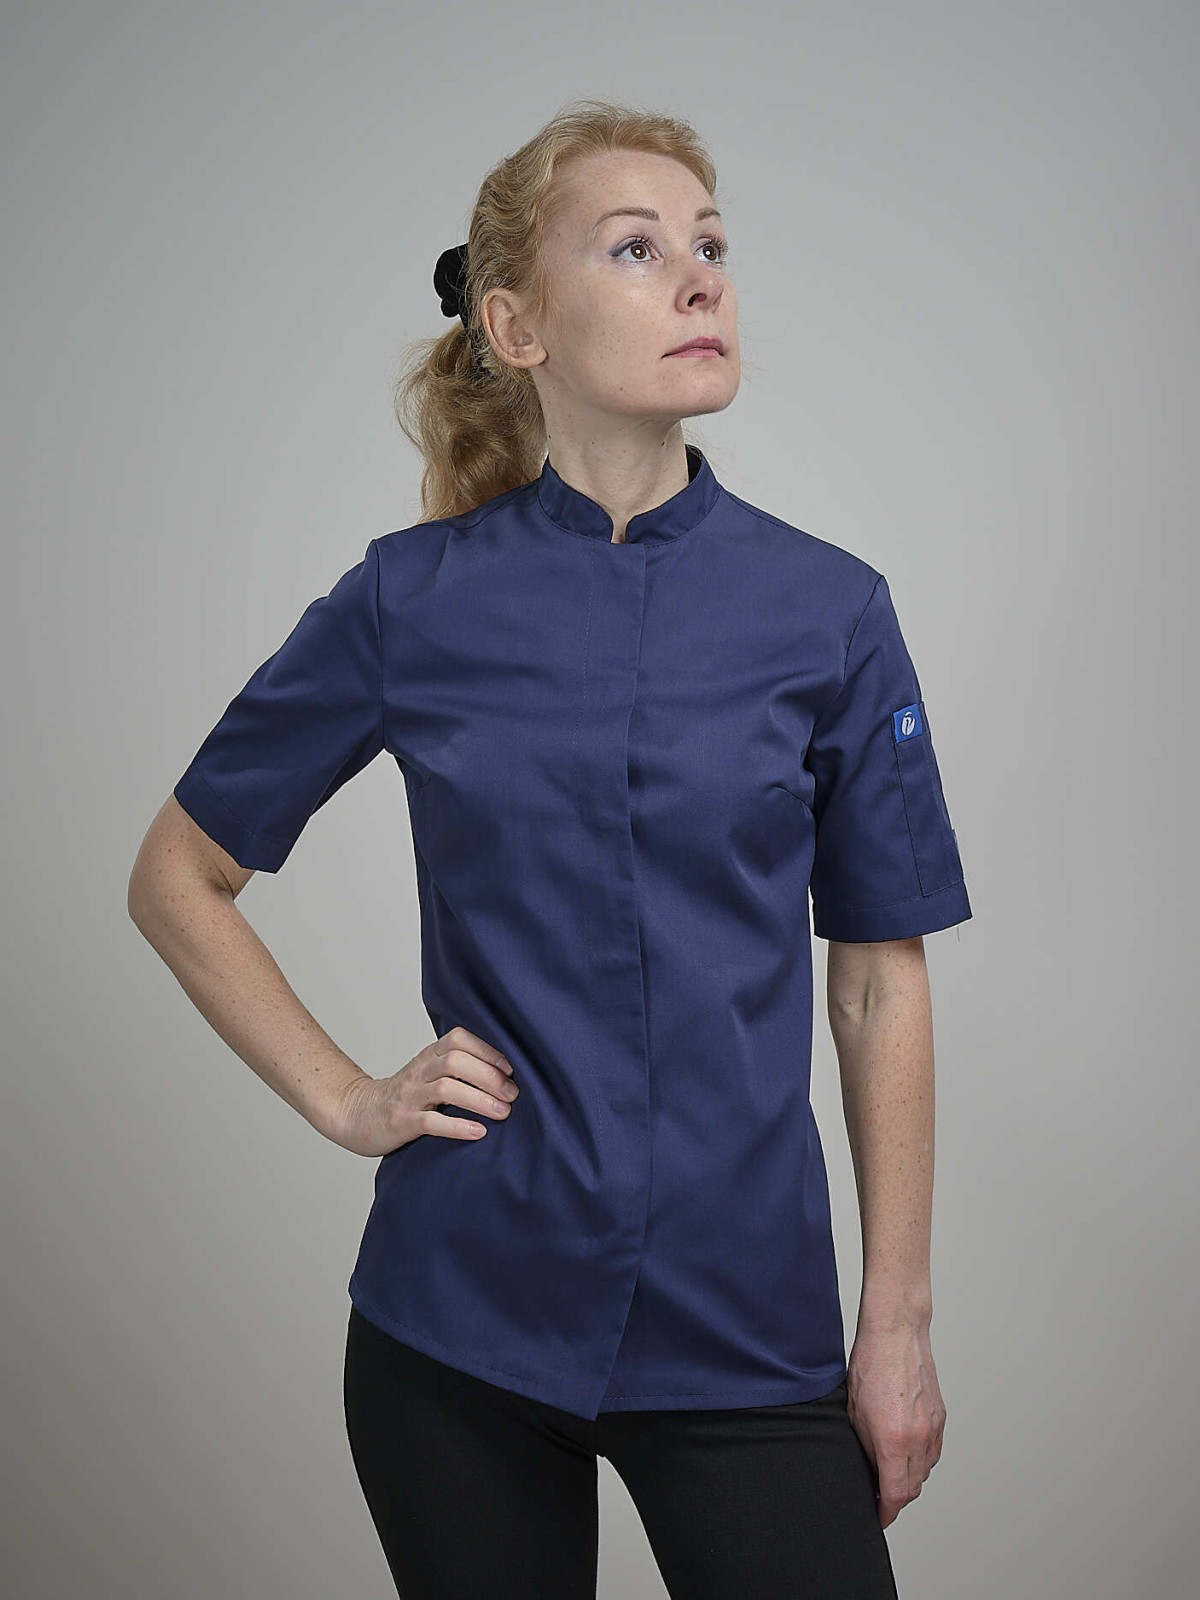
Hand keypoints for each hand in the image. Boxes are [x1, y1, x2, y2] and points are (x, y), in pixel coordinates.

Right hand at [327, 1025, 518, 1156]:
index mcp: (428, 1056)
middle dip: (489, 1077)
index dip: (487, 1051)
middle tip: (512, 1095)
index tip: (510, 1069)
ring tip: (503, 1112)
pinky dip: (457, 1126)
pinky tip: (478, 1132)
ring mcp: (409, 1096)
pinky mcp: (401, 1122)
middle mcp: (419, 1071)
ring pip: (445, 1089)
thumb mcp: (427, 1073)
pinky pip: (430, 1122)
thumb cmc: (402, 1096)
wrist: (355, 1114)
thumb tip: (505, 1075)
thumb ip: (456, 1068)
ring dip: (479, 1099)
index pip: (458, 1039)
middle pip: (455, 1062)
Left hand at [845, 1322, 945, 1527]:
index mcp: (895, 1441)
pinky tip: (906, 1451)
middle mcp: (919, 1438)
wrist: (896, 1334)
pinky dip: (920, 1459)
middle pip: (912, 1488)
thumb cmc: (871, 1366)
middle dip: (895, 1497)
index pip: (895, 1495)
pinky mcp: (941, 1418)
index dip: (885, 1511)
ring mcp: (933, 1428)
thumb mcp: (854, 1414)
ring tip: (890, 1471)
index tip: (877, 1515)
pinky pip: (933, 1451)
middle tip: (878, 1494)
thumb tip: (871, 1473)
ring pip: (925, 1471)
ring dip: (909, 1478)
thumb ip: (866, 1449)